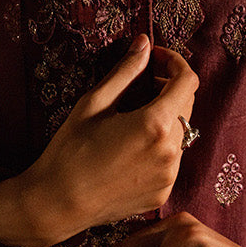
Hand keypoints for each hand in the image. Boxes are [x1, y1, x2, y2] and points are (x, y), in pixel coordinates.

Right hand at [0, 35, 197, 246]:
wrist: (57, 204)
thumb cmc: (70, 150)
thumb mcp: (94, 103)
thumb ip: (126, 70)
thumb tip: (144, 43)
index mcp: (155, 125)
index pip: (188, 82)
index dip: (175, 62)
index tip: (155, 57)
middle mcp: (170, 152)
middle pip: (187, 105)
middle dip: (170, 87)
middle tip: (143, 82)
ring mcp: (169, 176)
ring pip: (181, 132)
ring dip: (166, 116)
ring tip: (135, 115)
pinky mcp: (163, 193)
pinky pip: (172, 158)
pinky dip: (160, 144)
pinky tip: (132, 144)